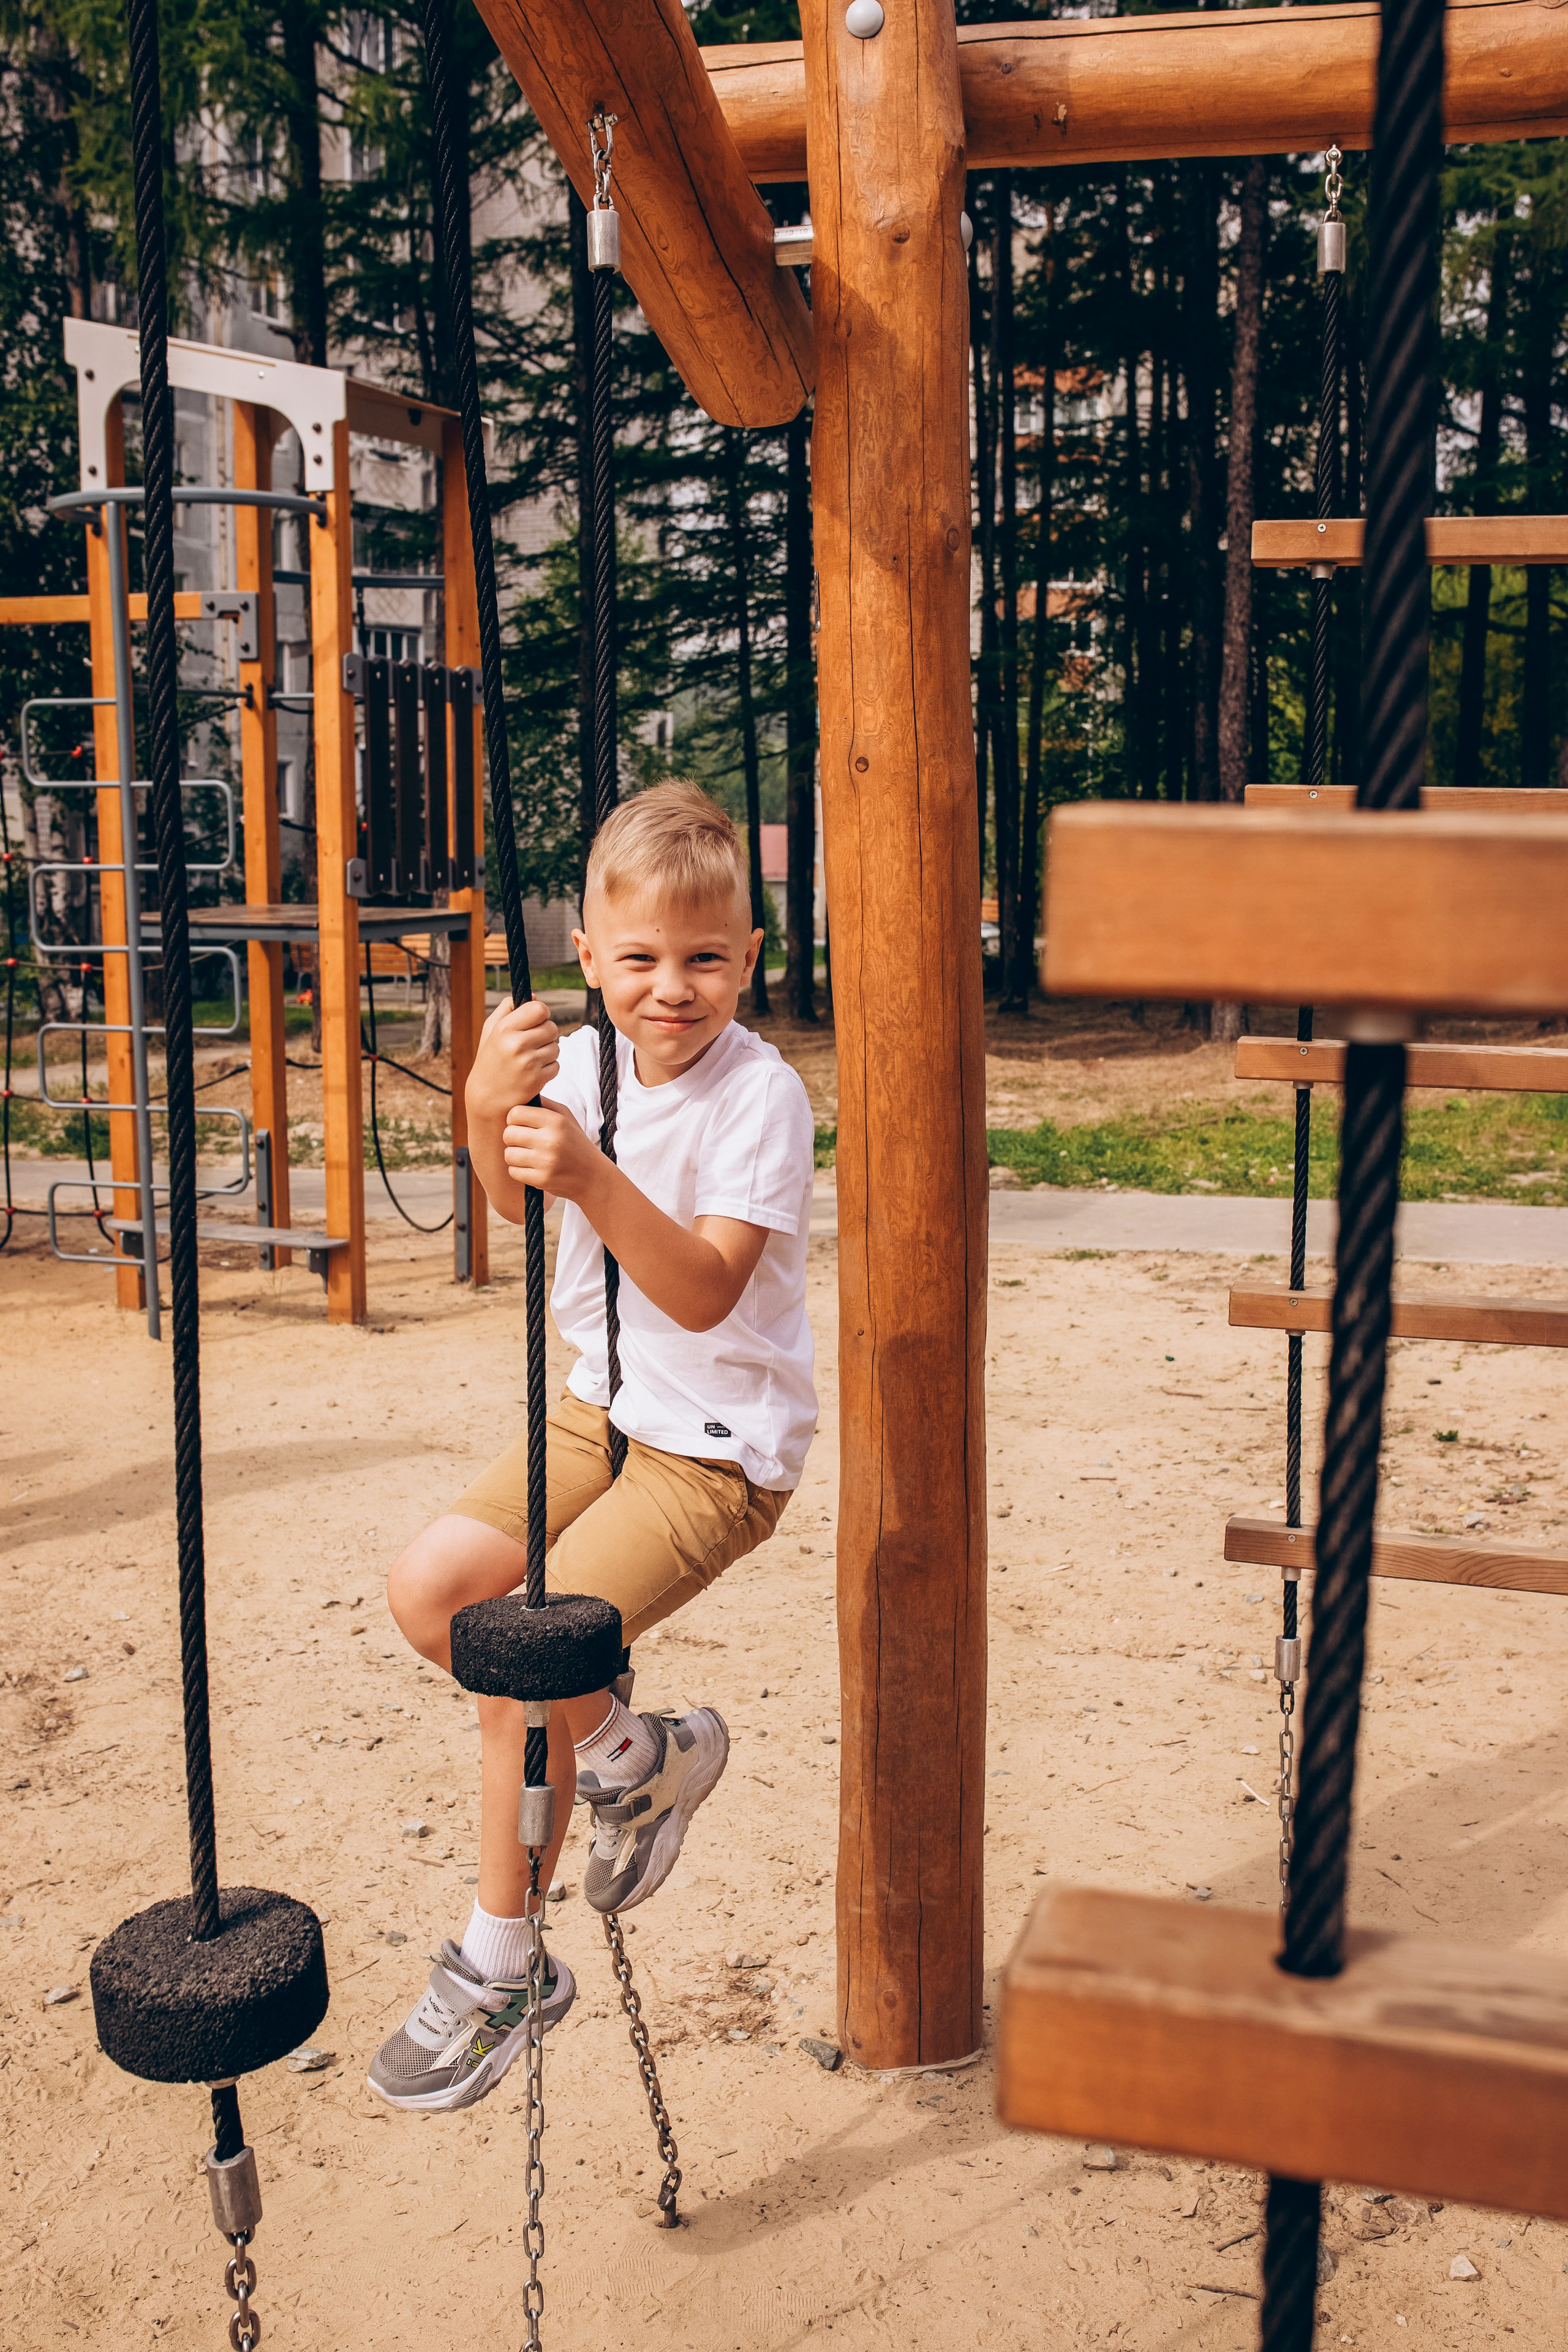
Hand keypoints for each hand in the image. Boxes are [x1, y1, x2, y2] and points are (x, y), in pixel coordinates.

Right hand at [467, 995, 559, 1125]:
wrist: (486, 1098)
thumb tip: (534, 996)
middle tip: (533, 1043)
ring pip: (556, 1047)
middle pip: (552, 1027)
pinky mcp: (537, 1079)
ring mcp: (528, 1063)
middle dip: (546, 1034)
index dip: (541, 1014)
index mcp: (504, 1029)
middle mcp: (517, 1044)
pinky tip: (534, 1072)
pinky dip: (549, 1069)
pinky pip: (556, 1066)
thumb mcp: (490, 1031)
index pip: (539, 1009)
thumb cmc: (490, 1061)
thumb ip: (508, 1009)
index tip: (536, 1022)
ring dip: (548, 1052)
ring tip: (531, 1059)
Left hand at [502, 1100, 602, 1203]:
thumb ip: (543, 1104)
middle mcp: (550, 1140)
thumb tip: (519, 1095)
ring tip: (527, 1155)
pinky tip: (531, 1167)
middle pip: (509, 1134)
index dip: (513, 1119)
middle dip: (512, 1138)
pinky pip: (513, 1172)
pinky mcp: (541, 1179)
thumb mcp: (565, 1117)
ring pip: (508, 1154)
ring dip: (514, 1155)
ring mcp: (546, 1162)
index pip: (515, 1113)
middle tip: (523, 1141)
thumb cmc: (574, 1142)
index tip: (520, 1125)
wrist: (591, 1175)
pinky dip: (518, 1170)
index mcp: (556, 1122)